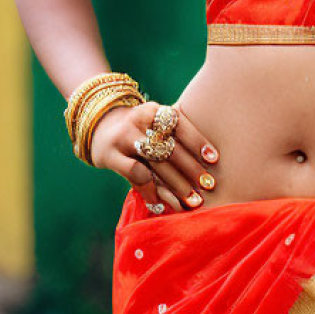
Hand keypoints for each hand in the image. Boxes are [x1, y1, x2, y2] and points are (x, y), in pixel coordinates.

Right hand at [89, 100, 219, 213]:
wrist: (99, 128)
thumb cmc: (141, 129)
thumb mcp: (155, 123)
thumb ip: (175, 135)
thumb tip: (210, 161)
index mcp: (154, 110)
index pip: (179, 124)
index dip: (198, 142)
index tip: (215, 159)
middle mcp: (138, 121)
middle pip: (170, 147)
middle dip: (192, 169)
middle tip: (209, 185)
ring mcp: (123, 139)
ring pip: (155, 163)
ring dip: (176, 184)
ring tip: (192, 199)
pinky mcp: (110, 156)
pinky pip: (135, 175)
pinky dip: (150, 189)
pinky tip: (162, 203)